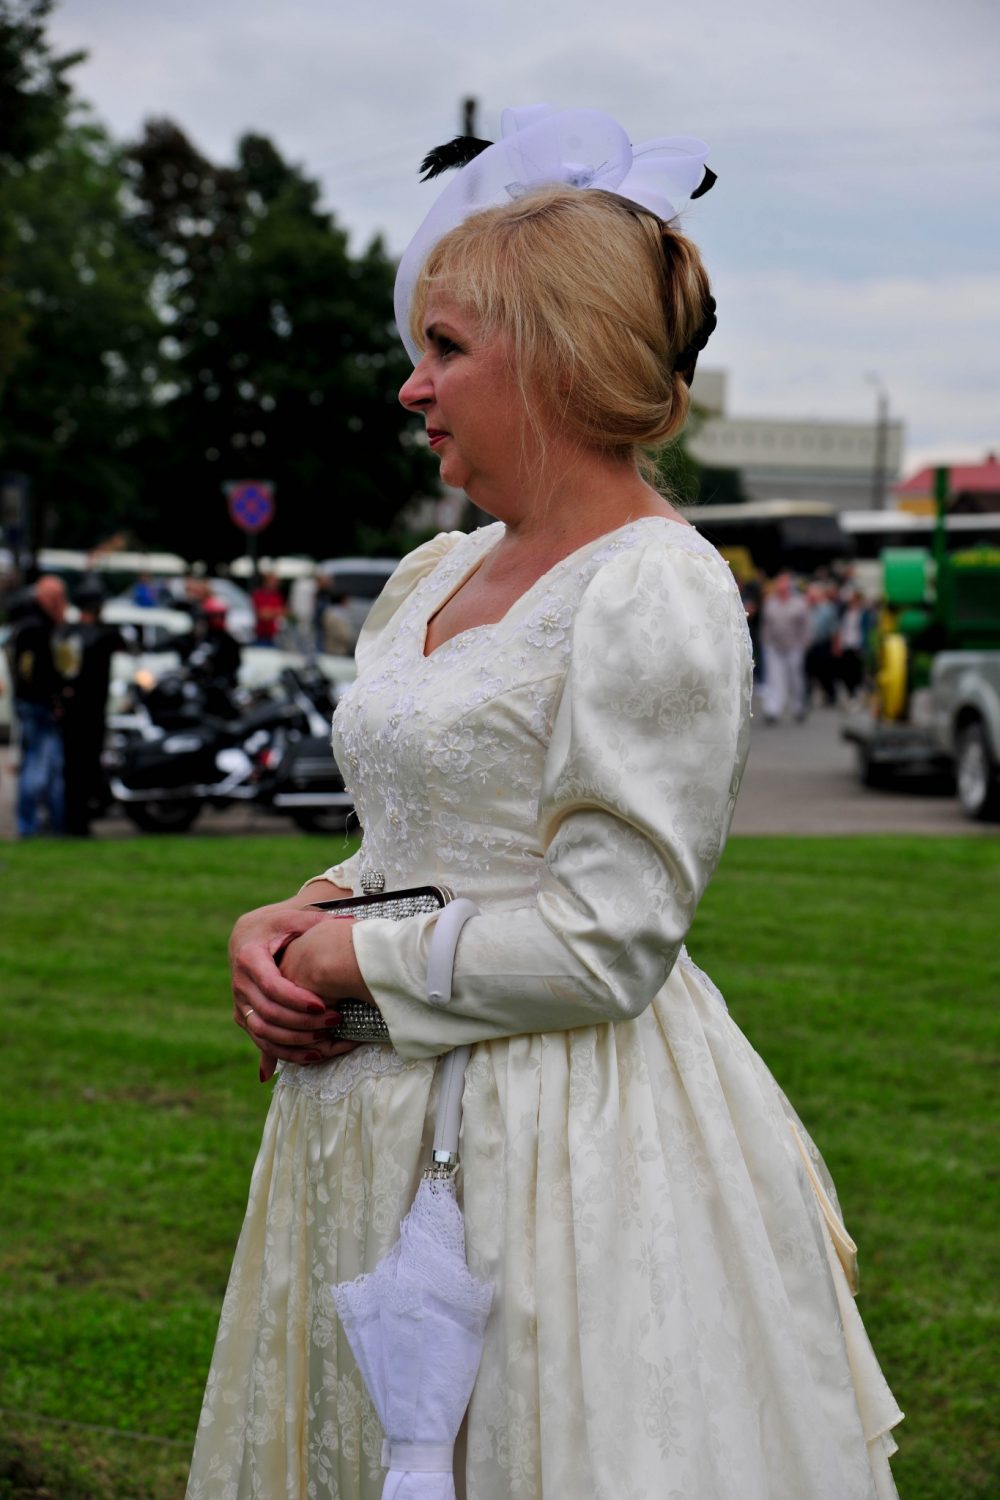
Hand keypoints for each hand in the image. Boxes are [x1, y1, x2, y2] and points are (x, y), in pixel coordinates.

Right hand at [230, 901, 357, 1080]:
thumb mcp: (293, 918)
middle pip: (268, 1012)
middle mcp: (239, 983)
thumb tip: (351, 922)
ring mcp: (239, 1002)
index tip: (323, 1005)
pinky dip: (285, 1053)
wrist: (248, 934)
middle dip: (302, 1022)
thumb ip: (317, 922)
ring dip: (295, 1041)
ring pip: (262, 1032)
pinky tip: (313, 1056)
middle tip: (334, 1021)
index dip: (296, 1000)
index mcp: (249, 957)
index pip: (271, 986)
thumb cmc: (277, 924)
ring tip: (327, 1039)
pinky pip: (261, 1041)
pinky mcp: (243, 1016)